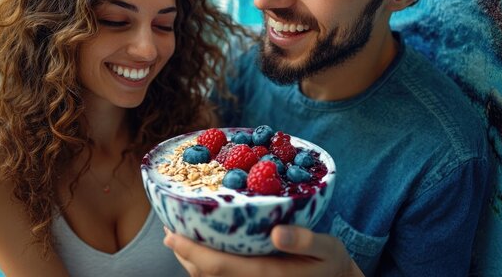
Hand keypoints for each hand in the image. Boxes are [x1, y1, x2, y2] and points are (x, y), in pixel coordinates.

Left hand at [163, 225, 362, 276]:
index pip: (216, 266)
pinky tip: (203, 249)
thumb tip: (276, 232)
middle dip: (183, 253)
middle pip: (204, 274)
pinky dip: (204, 266)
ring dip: (190, 259)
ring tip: (179, 237)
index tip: (171, 233)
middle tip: (169, 229)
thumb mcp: (328, 249)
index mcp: (265, 275)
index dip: (190, 250)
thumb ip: (305, 240)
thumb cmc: (332, 265)